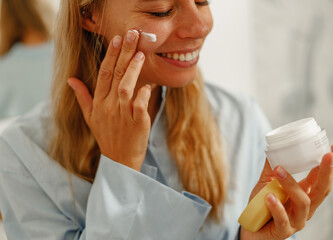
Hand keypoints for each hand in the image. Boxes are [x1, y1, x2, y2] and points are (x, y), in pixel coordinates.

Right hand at [67, 30, 150, 170]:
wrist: (120, 160)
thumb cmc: (107, 136)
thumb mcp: (90, 117)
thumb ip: (82, 97)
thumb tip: (71, 80)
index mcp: (98, 103)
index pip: (104, 74)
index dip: (110, 56)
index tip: (116, 39)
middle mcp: (109, 107)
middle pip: (116, 76)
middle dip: (123, 53)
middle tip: (131, 35)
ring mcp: (123, 115)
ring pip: (126, 88)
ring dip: (133, 70)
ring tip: (140, 54)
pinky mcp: (137, 123)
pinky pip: (140, 104)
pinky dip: (143, 94)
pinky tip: (148, 84)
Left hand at [241, 140, 332, 239]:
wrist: (251, 229)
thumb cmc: (261, 206)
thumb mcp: (266, 183)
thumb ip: (270, 168)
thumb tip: (273, 148)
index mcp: (305, 193)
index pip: (321, 175)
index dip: (331, 160)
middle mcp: (306, 207)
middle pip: (322, 189)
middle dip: (327, 171)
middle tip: (327, 155)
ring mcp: (297, 220)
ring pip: (303, 202)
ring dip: (291, 184)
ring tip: (278, 170)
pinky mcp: (284, 230)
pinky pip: (283, 218)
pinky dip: (276, 206)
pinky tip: (269, 197)